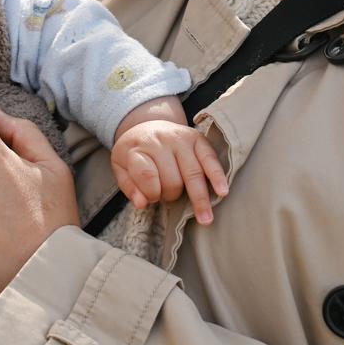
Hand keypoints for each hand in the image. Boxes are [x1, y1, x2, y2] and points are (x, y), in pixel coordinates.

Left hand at [110, 100, 228, 225]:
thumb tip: (142, 204)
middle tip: (169, 199)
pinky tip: (222, 192)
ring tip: (206, 219)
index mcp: (137, 147)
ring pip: (193, 173)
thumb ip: (129, 187)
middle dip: (172, 195)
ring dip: (200, 198)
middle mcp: (160, 140)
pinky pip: (210, 158)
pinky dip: (217, 176)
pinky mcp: (198, 138)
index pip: (146, 175)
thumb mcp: (120, 167)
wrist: (146, 125)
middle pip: (173, 178)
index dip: (151, 193)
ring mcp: (181, 137)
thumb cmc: (135, 153)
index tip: (152, 200)